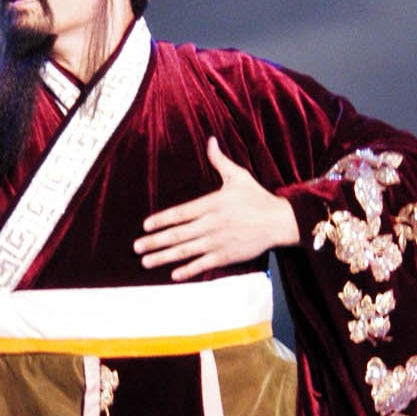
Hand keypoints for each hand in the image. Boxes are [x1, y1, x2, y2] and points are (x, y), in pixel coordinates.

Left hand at [134, 136, 299, 279]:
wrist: (280, 221)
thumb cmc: (258, 198)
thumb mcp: (239, 176)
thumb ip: (220, 161)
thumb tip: (210, 140)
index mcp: (211, 204)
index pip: (180, 213)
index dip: (161, 220)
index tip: (145, 226)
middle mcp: (211, 224)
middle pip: (177, 234)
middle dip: (155, 241)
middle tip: (136, 247)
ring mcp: (218, 241)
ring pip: (186, 251)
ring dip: (164, 257)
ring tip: (145, 262)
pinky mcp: (227, 255)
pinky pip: (203, 264)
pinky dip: (188, 270)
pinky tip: (173, 274)